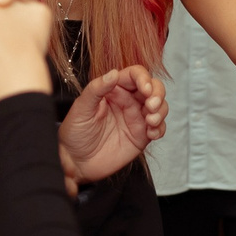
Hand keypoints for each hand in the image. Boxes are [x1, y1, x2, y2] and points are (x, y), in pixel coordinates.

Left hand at [59, 64, 165, 185]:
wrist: (75, 162)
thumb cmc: (74, 132)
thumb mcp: (81, 108)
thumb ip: (97, 89)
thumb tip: (114, 73)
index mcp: (113, 90)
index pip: (134, 75)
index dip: (144, 78)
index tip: (144, 89)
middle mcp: (128, 101)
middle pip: (153, 88)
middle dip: (158, 94)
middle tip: (151, 106)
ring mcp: (136, 118)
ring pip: (160, 106)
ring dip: (161, 111)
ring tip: (150, 121)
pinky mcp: (141, 136)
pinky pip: (159, 128)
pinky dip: (160, 128)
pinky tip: (151, 133)